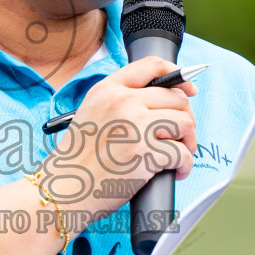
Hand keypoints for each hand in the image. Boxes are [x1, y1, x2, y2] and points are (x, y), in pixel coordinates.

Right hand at [40, 56, 197, 213]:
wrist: (65, 188)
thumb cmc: (79, 158)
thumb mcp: (92, 113)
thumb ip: (120, 101)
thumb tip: (162, 102)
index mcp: (108, 89)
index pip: (152, 66)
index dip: (178, 75)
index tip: (188, 89)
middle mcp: (123, 102)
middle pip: (176, 98)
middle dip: (185, 118)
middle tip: (181, 137)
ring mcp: (136, 126)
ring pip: (184, 122)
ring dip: (188, 141)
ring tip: (180, 155)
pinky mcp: (146, 152)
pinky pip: (183, 153)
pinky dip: (185, 164)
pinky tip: (176, 171)